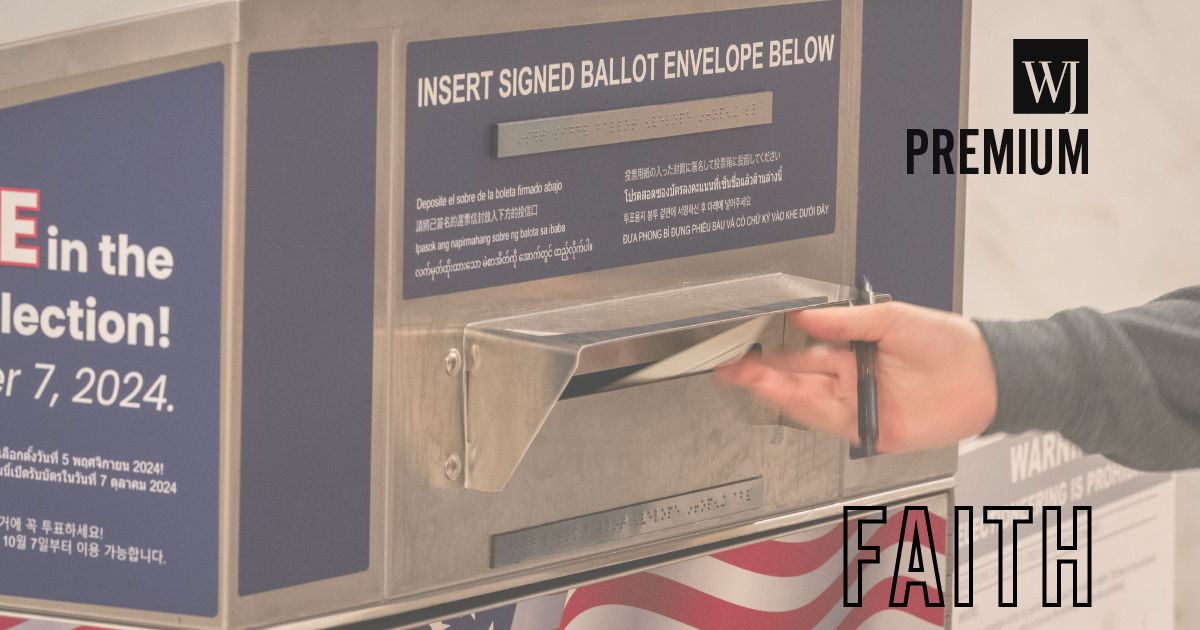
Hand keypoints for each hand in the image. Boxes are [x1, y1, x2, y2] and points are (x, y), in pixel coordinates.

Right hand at [715, 302, 997, 452]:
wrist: (984, 375)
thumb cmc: (946, 342)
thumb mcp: (893, 318)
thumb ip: (846, 321)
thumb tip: (806, 316)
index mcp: (851, 353)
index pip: (801, 354)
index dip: (771, 353)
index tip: (743, 346)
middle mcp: (850, 381)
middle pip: (795, 380)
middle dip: (760, 374)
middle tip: (730, 368)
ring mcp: (858, 407)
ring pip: (806, 401)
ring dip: (776, 391)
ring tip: (749, 378)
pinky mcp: (870, 430)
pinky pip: (830, 421)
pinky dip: (806, 409)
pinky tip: (786, 394)